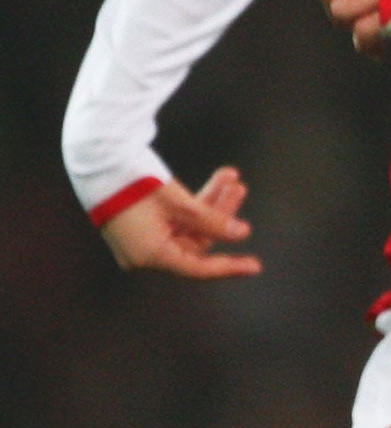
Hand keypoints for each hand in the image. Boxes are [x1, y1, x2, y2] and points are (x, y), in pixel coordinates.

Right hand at [101, 168, 261, 279]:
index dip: (229, 266)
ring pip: (189, 224)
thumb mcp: (180, 203)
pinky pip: (176, 217)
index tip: (255, 266)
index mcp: (152, 255)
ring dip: (211, 201)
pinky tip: (219, 179)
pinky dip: (196, 200)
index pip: (197, 267)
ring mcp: (144, 237)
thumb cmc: (136, 184)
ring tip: (231, 177)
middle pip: (197, 239)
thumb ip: (213, 221)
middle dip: (220, 213)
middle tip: (240, 188)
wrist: (98, 161)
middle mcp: (146, 252)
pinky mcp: (143, 221)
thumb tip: (242, 234)